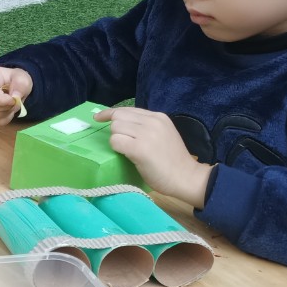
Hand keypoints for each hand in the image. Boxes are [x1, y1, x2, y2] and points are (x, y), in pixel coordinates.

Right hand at [0, 66, 32, 125]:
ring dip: (6, 113)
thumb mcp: (23, 78)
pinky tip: (6, 111)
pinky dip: (3, 119)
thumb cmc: (15, 79)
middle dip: (6, 108)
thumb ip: (21, 86)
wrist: (10, 83)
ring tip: (11, 106)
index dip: (3, 100)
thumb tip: (15, 98)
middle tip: (15, 103)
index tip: (14, 100)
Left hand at [93, 107, 212, 206]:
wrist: (187, 177)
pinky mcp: (139, 148)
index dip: (110, 113)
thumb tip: (121, 124)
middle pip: (118, 117)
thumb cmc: (173, 161)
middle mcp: (152, 122)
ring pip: (115, 129)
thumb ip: (146, 126)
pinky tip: (127, 155)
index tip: (98, 117)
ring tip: (129, 151)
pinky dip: (117, 148)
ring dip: (117, 140)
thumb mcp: (163, 134)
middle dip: (115, 130)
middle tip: (122, 143)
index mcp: (158, 117)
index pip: (127, 109)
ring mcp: (146, 134)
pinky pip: (115, 142)